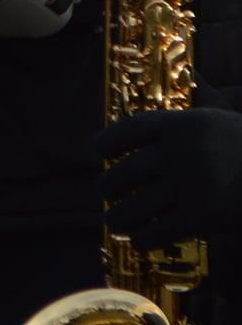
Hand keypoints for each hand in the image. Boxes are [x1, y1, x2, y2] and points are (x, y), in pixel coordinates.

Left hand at [96, 109, 241, 249]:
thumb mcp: (222, 118)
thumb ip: (193, 107)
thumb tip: (174, 86)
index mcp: (184, 124)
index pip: (123, 133)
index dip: (105, 144)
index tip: (101, 151)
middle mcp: (183, 152)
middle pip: (117, 176)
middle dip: (108, 189)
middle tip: (108, 194)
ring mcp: (193, 185)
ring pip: (129, 210)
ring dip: (119, 219)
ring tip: (119, 220)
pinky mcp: (203, 217)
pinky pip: (154, 233)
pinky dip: (143, 239)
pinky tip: (144, 238)